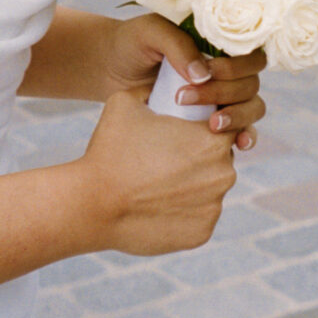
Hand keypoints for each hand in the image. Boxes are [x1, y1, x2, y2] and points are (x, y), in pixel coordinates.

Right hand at [78, 88, 237, 256]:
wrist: (92, 204)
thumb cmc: (109, 151)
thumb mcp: (126, 102)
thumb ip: (153, 89)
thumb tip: (161, 83)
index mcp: (213, 139)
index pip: (226, 128)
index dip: (207, 128)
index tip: (184, 135)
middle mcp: (223, 173)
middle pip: (220, 161)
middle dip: (200, 160)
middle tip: (166, 161)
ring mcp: (213, 206)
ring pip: (209, 191)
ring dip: (192, 188)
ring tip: (158, 186)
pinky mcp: (202, 234)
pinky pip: (198, 218)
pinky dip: (183, 214)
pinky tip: (157, 208)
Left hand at [102, 13, 266, 149]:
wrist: (110, 69)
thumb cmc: (132, 44)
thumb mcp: (151, 33)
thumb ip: (177, 46)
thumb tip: (203, 75)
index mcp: (220, 44)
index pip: (250, 55)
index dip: (235, 67)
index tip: (206, 73)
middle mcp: (227, 70)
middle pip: (250, 85)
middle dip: (224, 94)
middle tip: (185, 99)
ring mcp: (222, 96)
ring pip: (252, 108)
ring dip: (238, 117)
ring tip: (213, 126)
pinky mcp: (212, 119)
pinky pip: (241, 129)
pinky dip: (245, 137)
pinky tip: (237, 145)